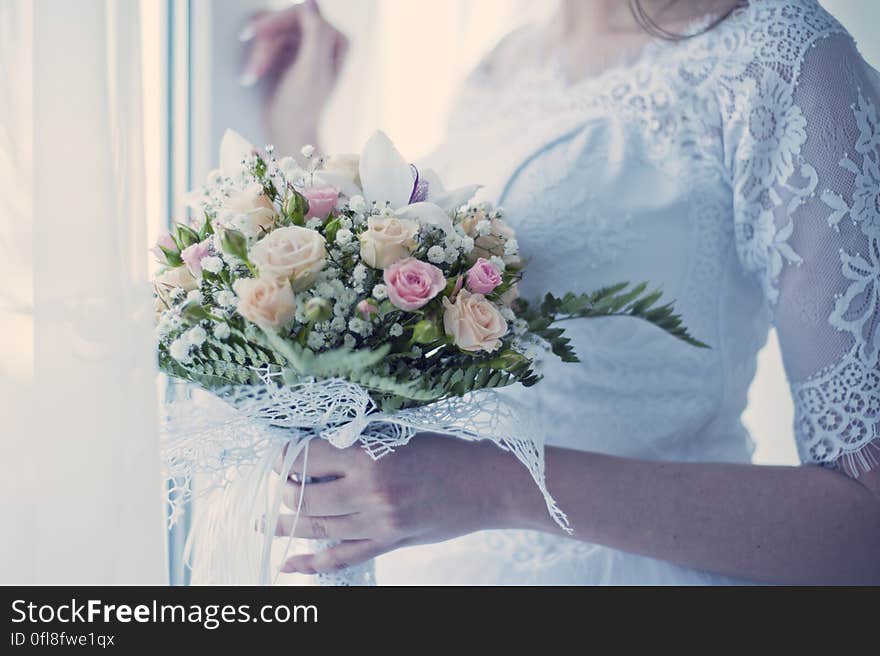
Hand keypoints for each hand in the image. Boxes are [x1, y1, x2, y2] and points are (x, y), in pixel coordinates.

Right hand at [239, 0, 348, 153]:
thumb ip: (315, 36)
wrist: (288, 133)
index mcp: (337, 40)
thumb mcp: (309, 72)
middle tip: (252, 70)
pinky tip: (252, 74)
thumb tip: (310, 0)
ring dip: (259, 54)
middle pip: (285, 21)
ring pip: (272, 30)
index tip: (255, 36)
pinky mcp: (289, 50)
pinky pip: (266, 38)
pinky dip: (257, 56)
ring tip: (250, 77)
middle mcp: (325, 38)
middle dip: (266, 46)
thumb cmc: (301, 109)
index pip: (303, 13)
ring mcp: (306, 43)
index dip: (276, 22)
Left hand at [271, 434, 527, 574]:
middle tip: (277, 485)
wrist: (487, 483)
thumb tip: (318, 451)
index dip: (287, 455)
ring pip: (317, 527)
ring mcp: (377, 521)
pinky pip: (342, 557)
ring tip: (264, 525)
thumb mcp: (400, 434)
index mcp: (370, 453)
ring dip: (286, 525)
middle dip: (284, 491)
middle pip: (305, 496)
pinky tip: (288, 562)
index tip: (279, 455)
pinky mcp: (388, 541)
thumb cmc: (446, 450)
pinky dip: (311, 562)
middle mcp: (369, 490)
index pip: (309, 456)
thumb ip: (360, 445)